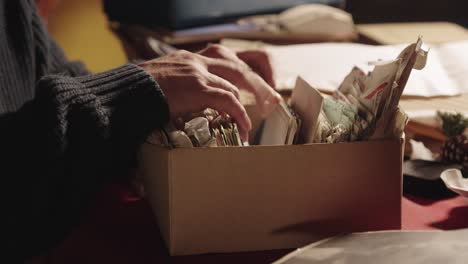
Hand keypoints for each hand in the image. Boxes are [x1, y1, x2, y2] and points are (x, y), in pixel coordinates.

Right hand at [139, 45, 280, 139]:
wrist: (121, 94)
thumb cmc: (137, 95)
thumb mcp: (162, 86)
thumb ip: (180, 92)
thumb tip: (187, 112)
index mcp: (188, 58)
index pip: (224, 56)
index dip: (244, 69)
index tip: (255, 84)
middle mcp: (195, 60)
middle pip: (237, 63)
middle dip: (257, 80)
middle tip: (269, 99)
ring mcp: (196, 71)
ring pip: (236, 81)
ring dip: (252, 98)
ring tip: (260, 113)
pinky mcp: (196, 87)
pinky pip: (228, 100)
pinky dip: (239, 114)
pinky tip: (243, 126)